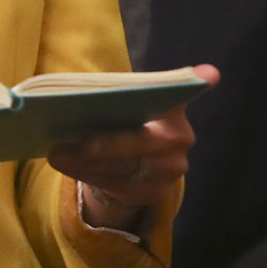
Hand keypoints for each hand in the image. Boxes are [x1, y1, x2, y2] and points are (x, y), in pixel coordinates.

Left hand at [48, 63, 218, 230]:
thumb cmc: (121, 120)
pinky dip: (91, 177)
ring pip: (127, 168)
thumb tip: (82, 92)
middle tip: (69, 143)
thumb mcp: (121, 102)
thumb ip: (118, 93)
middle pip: (145, 141)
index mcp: (175, 106)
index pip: (184, 92)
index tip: (208, 74)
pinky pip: (121, 188)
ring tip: (57, 154)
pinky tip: (69, 166)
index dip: (196, 83)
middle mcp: (182, 139)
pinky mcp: (158, 193)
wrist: (129, 160)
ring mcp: (173, 170)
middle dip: (106, 144)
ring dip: (87, 163)